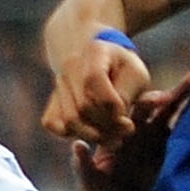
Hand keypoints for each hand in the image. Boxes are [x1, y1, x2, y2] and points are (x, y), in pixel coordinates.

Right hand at [45, 32, 151, 148]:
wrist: (98, 57)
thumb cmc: (123, 67)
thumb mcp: (137, 74)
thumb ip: (134, 96)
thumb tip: (126, 124)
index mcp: (94, 52)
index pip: (95, 83)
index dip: (113, 109)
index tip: (129, 122)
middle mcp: (70, 66)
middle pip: (83, 107)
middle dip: (107, 126)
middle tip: (125, 133)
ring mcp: (58, 83)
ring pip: (69, 120)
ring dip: (93, 135)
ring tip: (113, 139)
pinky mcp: (52, 100)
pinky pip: (53, 123)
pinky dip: (70, 134)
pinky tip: (90, 132)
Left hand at [71, 73, 189, 190]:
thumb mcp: (90, 183)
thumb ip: (83, 165)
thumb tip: (77, 145)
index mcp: (115, 133)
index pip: (123, 110)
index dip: (133, 102)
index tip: (147, 99)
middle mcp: (135, 130)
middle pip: (150, 105)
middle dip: (162, 95)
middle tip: (174, 90)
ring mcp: (154, 138)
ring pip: (168, 111)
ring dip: (180, 95)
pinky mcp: (169, 149)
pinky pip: (181, 129)